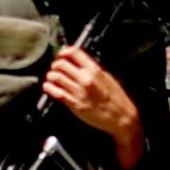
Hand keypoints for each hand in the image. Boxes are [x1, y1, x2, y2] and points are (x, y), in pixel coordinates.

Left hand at [43, 47, 142, 166]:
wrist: (121, 117)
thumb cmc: (117, 99)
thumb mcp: (107, 77)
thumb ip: (92, 69)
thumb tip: (79, 63)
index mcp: (94, 70)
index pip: (74, 53)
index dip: (64, 52)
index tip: (61, 55)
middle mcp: (85, 78)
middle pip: (61, 64)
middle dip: (55, 65)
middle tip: (55, 68)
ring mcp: (79, 91)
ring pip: (56, 77)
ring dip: (51, 76)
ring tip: (51, 78)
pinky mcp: (74, 104)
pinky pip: (56, 93)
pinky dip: (49, 88)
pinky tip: (48, 87)